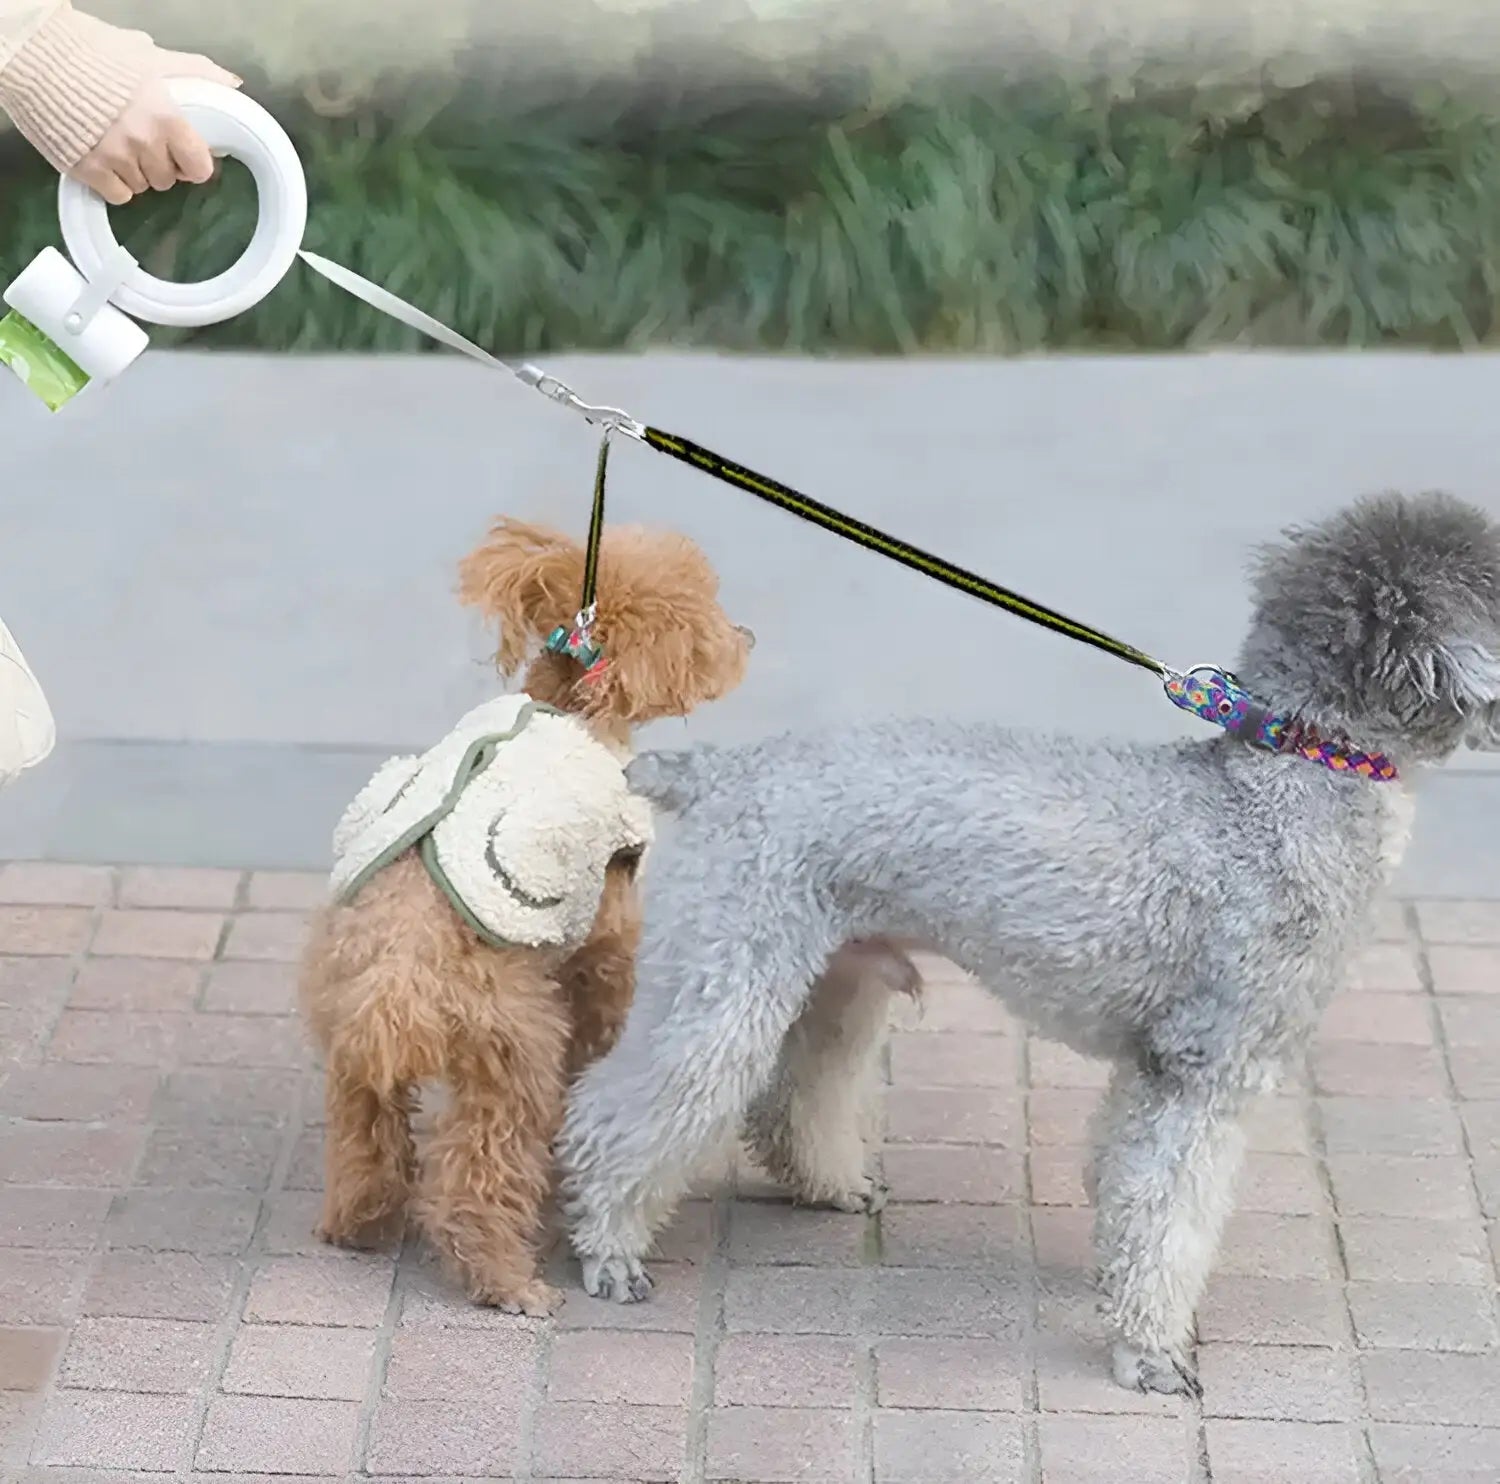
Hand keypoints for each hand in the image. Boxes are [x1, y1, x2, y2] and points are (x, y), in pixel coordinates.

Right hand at [68, 25, 240, 205]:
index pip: (199, 167)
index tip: (186, 157)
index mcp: (164, 116)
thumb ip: (193, 71)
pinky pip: (118, 196)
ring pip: (143, 187)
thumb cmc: (95, 53)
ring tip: (120, 145)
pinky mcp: (88, 170)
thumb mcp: (148, 56)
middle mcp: (143, 142)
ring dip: (137, 172)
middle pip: (168, 179)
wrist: (36, 56)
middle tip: (145, 142)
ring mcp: (115, 159)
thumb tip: (232, 84)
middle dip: (161, 163)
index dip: (194, 164)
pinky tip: (106, 161)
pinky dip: (115, 184)